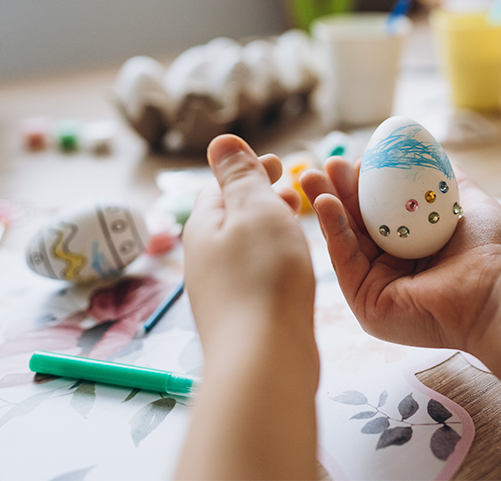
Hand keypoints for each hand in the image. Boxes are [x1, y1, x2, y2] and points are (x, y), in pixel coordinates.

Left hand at [182, 135, 314, 358]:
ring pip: (245, 247)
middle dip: (261, 197)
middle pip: (231, 217)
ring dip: (270, 228)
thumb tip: (219, 141)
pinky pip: (256, 274)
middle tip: (294, 188)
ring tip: (298, 222)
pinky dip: (274, 258)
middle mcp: (205, 258)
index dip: (248, 170)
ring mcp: (221, 290)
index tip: (280, 162)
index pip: (220, 186)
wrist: (263, 359)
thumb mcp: (255, 211)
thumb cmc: (264, 278)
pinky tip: (295, 266)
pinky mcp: (241, 316)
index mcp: (202, 226)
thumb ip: (240, 176)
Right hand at [300, 156, 500, 351]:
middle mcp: (393, 268)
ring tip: (314, 177)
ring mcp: (377, 287)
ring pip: (345, 241)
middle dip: (337, 192)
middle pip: (356, 224)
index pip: (380, 212)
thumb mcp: (467, 201)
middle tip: (327, 165)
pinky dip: (333, 231)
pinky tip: (328, 204)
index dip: (365, 185)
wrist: (497, 289)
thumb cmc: (491, 251)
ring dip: (327, 206)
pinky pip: (345, 262)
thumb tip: (428, 152)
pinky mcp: (366, 305)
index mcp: (414, 246)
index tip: (358, 159)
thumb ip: (446, 177)